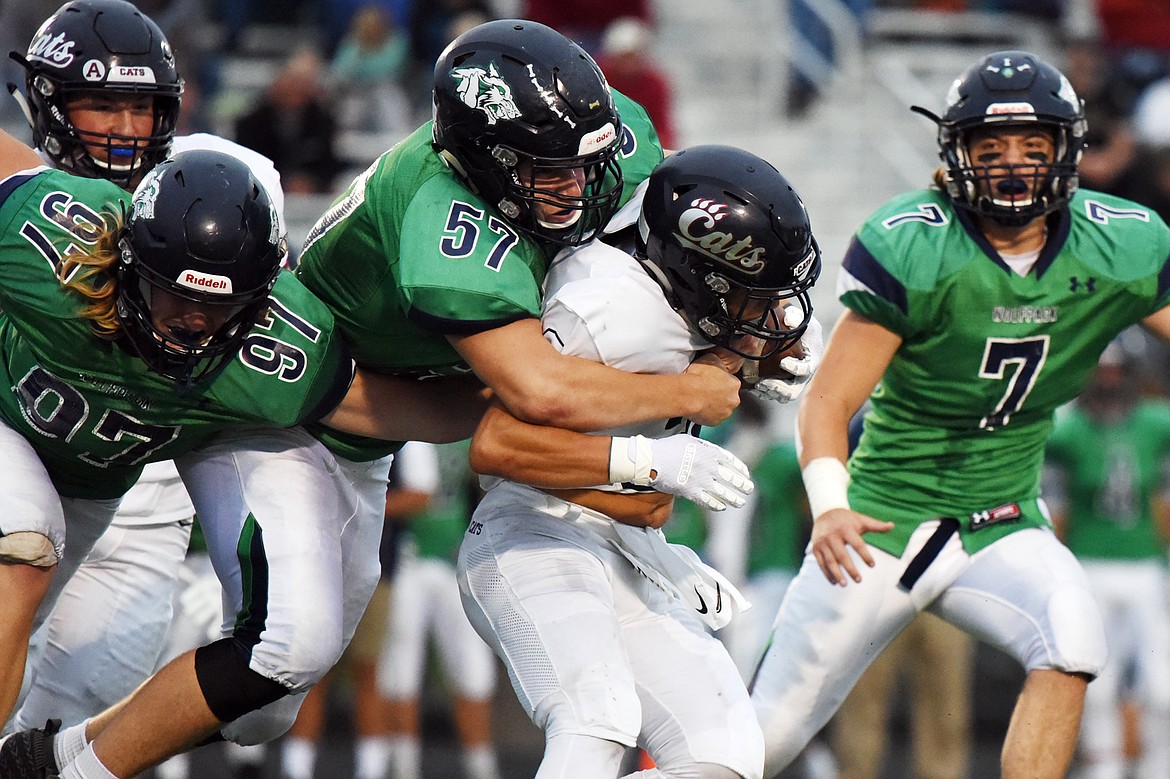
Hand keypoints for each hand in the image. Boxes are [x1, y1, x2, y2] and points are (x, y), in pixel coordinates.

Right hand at [638, 434, 753, 510]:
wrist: (651, 459)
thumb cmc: (667, 447)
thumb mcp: (689, 440)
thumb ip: (704, 446)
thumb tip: (712, 452)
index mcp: (709, 452)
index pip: (731, 461)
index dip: (740, 469)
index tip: (746, 474)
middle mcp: (708, 466)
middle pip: (731, 478)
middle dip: (742, 485)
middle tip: (749, 489)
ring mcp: (700, 480)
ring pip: (723, 492)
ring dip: (734, 498)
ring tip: (741, 502)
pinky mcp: (691, 492)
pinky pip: (708, 501)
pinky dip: (716, 505)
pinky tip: (721, 507)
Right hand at [682, 357, 741, 425]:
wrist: (688, 394)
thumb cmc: (697, 378)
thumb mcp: (711, 359)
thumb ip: (719, 363)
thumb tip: (718, 362)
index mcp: (734, 384)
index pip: (732, 383)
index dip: (722, 382)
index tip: (714, 381)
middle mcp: (733, 400)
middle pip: (729, 397)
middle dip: (720, 395)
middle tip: (708, 391)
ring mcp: (724, 413)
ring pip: (722, 409)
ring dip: (715, 405)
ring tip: (702, 399)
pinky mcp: (715, 422)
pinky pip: (712, 418)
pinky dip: (707, 414)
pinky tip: (700, 407)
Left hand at [747, 310, 823, 403]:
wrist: (788, 329)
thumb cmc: (796, 323)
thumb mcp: (799, 317)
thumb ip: (796, 317)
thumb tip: (791, 320)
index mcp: (811, 359)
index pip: (806, 369)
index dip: (795, 368)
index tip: (783, 363)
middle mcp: (803, 374)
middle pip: (794, 389)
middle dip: (780, 388)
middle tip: (765, 383)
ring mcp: (792, 380)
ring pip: (784, 395)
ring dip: (771, 392)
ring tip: (759, 386)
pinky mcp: (781, 383)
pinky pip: (774, 394)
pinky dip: (765, 392)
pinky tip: (755, 388)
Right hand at [809, 507, 893, 585]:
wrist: (825, 512)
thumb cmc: (847, 519)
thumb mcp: (861, 520)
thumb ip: (876, 525)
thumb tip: (892, 526)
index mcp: (845, 529)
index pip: (857, 544)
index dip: (865, 555)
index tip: (873, 565)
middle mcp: (832, 536)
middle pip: (841, 555)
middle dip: (849, 568)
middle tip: (859, 580)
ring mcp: (823, 543)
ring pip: (830, 561)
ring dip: (836, 574)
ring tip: (844, 584)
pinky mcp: (816, 548)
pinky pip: (821, 563)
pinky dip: (827, 573)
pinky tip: (834, 582)